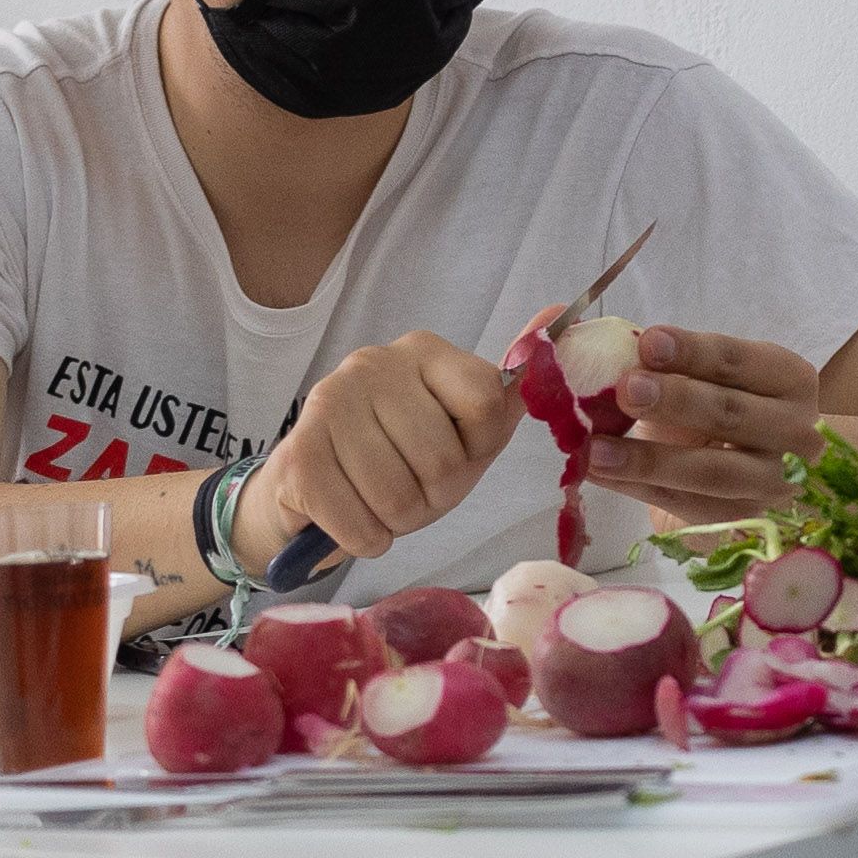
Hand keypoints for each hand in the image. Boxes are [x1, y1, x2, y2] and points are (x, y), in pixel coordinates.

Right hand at [239, 332, 525, 568]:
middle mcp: (373, 363)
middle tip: (412, 489)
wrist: (314, 491)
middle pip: (443, 459)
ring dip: (397, 521)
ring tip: (380, 503)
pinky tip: (353, 518)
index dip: (476, 448)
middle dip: (433, 495)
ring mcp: (329, 404)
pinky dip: (364, 539)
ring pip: (398, 496)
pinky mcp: (298, 455)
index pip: (487, 404)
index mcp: (424, 351)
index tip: (456, 451)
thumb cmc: (403, 460)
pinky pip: (360, 525)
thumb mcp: (468, 430)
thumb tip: (559, 318)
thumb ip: (512, 390)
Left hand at [585, 327, 824, 527]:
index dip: (694, 351)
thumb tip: (589, 343)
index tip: (647, 341)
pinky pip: (687, 505)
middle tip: (625, 389)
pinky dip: (639, 487)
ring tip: (596, 448)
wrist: (761, 461)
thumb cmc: (725, 401)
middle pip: (732, 416)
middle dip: (675, 401)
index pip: (741, 361)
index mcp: (789, 379)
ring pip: (713, 473)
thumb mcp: (710, 374)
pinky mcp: (742, 519)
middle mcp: (796, 433)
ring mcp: (773, 483)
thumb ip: (665, 359)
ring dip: (649, 459)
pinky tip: (599, 472)